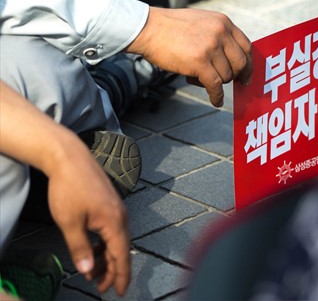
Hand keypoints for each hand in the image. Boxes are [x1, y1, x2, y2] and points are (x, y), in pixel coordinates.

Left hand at [0, 82, 130, 295]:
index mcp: (114, 222)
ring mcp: (117, 209)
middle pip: (122, 250)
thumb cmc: (69, 187)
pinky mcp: (110, 204)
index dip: (121, 276)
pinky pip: (112, 230)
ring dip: (107, 257)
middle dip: (112, 270)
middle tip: (100, 287)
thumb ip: (80, 249)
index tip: (119, 292)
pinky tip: (93, 249)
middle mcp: (121, 216)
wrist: (70, 157)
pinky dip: (105, 243)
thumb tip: (88, 270)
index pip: (122, 256)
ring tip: (92, 272)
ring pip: (116, 240)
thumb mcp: (69, 222)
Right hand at [126, 7, 252, 106]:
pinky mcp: (200, 62)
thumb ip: (219, 35)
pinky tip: (216, 101)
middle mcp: (221, 33)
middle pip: (241, 63)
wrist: (148, 28)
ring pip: (226, 75)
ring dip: (217, 82)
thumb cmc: (171, 27)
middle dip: (239, 76)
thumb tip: (231, 57)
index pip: (246, 46)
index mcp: (224, 22)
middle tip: (237, 84)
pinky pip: (216, 85)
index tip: (247, 73)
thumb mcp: (202, 22)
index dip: (249, 63)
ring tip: (200, 79)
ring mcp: (211, 47)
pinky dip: (217, 96)